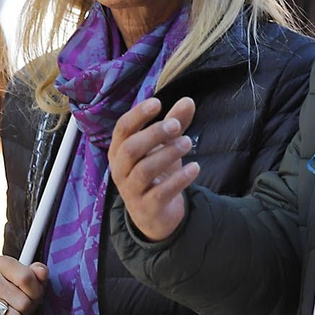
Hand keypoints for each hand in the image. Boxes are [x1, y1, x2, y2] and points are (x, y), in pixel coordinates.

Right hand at [0, 255, 49, 314]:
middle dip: (28, 308)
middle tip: (24, 307)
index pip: (26, 278)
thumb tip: (41, 272)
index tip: (34, 294)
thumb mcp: (34, 281)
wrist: (0, 309)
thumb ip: (40, 273)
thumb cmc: (20, 293)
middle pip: (23, 302)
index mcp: (2, 263)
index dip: (36, 291)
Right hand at [107, 96, 199, 241]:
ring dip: (168, 153)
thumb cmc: (157, 171)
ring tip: (188, 143)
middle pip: (130, 148)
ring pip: (144, 170)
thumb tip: (188, 101)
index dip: (138, 114)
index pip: (122, 128)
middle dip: (154, 134)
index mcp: (119, 150)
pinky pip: (160, 193)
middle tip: (176, 126)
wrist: (155, 214)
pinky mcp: (146, 208)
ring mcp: (131, 190)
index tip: (158, 103)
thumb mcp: (164, 146)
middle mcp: (120, 170)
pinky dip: (179, 179)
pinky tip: (195, 167)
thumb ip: (174, 123)